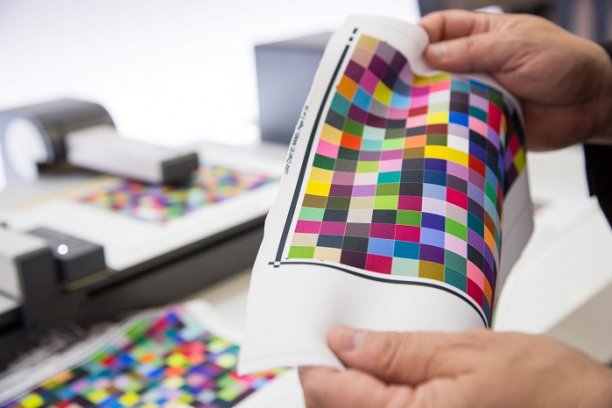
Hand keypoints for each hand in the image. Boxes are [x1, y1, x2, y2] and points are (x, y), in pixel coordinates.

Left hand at [300, 326, 611, 406]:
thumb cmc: (540, 385)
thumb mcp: (462, 352)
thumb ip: (396, 351)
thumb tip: (344, 342)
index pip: (329, 393)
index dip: (314, 361)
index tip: (316, 337)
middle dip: (328, 379)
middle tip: (341, 343)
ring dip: (346, 394)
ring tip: (366, 360)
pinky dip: (370, 404)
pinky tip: (384, 384)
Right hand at [418, 10, 611, 150]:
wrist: (592, 105)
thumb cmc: (564, 63)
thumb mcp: (518, 47)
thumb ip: (473, 51)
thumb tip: (428, 53)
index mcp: (481, 36)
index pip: (439, 29)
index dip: (418, 37)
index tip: (401, 53)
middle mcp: (473, 64)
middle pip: (432, 65)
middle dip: (416, 74)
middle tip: (398, 87)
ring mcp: (475, 93)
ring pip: (439, 95)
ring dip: (427, 102)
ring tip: (410, 111)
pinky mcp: (480, 120)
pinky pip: (455, 122)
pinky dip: (443, 126)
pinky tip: (430, 130)